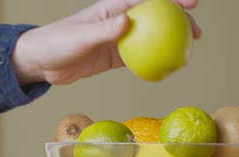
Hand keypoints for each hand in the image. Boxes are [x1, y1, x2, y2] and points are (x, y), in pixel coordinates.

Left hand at [11, 0, 201, 85]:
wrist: (42, 62)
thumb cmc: (56, 42)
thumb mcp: (80, 36)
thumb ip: (103, 30)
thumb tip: (127, 21)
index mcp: (111, 9)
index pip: (146, 0)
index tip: (192, 3)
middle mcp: (118, 21)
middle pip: (154, 18)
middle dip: (177, 21)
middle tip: (196, 32)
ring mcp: (117, 39)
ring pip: (150, 38)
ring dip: (169, 42)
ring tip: (187, 50)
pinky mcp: (114, 56)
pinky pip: (138, 57)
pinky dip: (152, 61)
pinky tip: (164, 67)